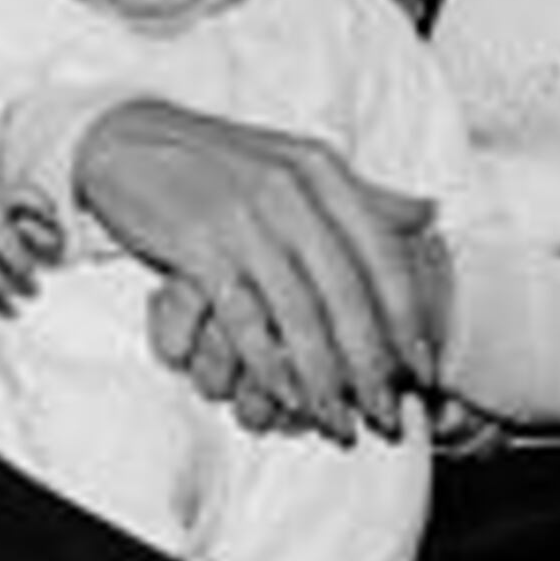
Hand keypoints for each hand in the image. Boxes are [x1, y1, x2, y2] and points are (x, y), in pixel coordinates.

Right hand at [80, 98, 435, 439]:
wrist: (130, 139)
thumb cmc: (220, 162)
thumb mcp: (297, 164)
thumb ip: (362, 194)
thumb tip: (429, 213)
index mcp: (323, 171)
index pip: (381, 255)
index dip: (406, 318)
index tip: (423, 369)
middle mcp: (291, 191)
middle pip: (346, 293)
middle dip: (371, 364)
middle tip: (385, 414)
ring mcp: (244, 217)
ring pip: (298, 314)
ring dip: (322, 378)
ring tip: (337, 420)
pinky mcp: (199, 244)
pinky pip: (244, 318)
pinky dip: (267, 364)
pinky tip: (283, 397)